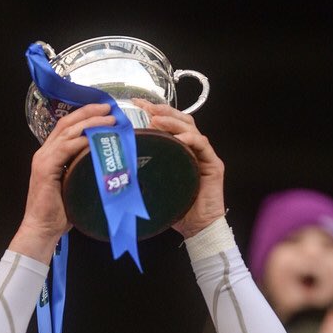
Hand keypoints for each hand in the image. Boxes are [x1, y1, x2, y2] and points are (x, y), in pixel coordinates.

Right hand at [9, 104, 115, 263]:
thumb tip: (106, 165)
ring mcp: (43, 159)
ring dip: (90, 123)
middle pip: (67, 123)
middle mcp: (44, 153)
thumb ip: (84, 171)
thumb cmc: (60, 213)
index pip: (66, 127)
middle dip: (89, 113)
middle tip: (109, 108)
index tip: (104, 111)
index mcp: (50, 155)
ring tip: (109, 120)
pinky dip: (81, 141)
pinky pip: (65, 149)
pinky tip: (95, 137)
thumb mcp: (75, 186)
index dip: (85, 116)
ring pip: (67, 132)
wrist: (42, 229)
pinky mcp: (45, 169)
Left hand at [133, 100, 224, 237]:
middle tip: (146, 107)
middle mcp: (193, 148)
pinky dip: (190, 139)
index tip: (136, 104)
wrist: (198, 228)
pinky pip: (202, 145)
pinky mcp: (213, 164)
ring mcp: (204, 154)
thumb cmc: (177, 209)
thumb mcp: (155, 187)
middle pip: (180, 120)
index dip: (153, 112)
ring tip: (156, 120)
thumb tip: (119, 166)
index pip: (168, 125)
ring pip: (191, 128)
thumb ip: (144, 173)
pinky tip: (179, 139)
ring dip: (173, 122)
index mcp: (179, 150)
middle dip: (162, 111)